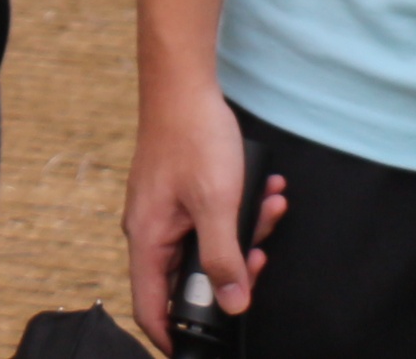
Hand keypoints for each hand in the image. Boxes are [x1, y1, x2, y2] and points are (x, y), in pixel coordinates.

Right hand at [121, 80, 287, 343]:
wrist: (184, 82)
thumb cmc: (193, 136)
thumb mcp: (217, 202)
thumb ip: (224, 257)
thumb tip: (233, 304)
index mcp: (148, 238)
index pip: (150, 307)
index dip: (174, 334)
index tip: (203, 346)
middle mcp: (150, 230)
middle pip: (186, 278)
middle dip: (230, 270)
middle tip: (258, 258)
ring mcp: (164, 211)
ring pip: (205, 245)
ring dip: (242, 234)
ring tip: (268, 210)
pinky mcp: (179, 194)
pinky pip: (210, 219)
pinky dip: (238, 212)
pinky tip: (262, 192)